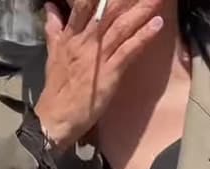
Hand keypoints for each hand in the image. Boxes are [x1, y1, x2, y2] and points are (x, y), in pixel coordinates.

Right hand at [35, 0, 163, 149]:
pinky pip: (129, 50)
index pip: (86, 3)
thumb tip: (51, 7)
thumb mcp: (53, 54)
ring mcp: (98, 57)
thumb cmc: (57, 89)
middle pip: (109, 10)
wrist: (56, 117)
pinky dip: (143, 37)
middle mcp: (85, 41)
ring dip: (141, 10)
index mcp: (71, 35)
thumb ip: (55, 29)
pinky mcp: (110, 73)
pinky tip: (157, 25)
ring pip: (121, 27)